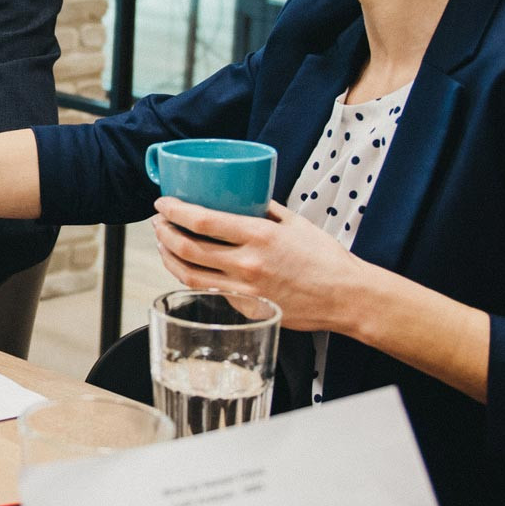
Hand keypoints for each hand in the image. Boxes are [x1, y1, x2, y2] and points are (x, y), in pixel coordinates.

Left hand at [149, 198, 373, 333]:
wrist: (345, 297)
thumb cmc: (325, 258)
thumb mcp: (295, 222)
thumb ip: (263, 208)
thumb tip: (239, 196)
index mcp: (259, 236)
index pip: (201, 221)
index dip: (174, 211)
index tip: (163, 203)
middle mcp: (247, 264)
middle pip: (187, 248)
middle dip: (163, 232)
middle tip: (158, 222)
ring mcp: (245, 290)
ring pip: (189, 275)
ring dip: (169, 257)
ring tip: (163, 243)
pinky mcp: (246, 309)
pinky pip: (209, 291)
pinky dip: (192, 277)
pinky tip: (187, 266)